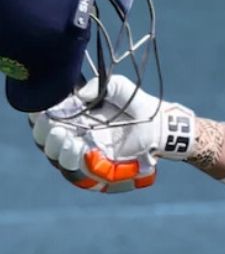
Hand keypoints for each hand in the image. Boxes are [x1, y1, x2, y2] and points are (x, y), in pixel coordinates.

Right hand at [30, 75, 197, 192]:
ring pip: (54, 154)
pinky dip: (71, 159)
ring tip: (65, 136)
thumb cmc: (136, 105)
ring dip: (54, 146)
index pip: (43, 116)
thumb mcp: (119, 87)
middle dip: (42, 131)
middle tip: (53, 124)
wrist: (157, 126)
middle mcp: (71, 133)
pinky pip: (74, 168)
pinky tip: (79, 148)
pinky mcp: (93, 164)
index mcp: (72, 114)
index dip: (37, 113)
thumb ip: (99, 86)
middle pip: (42, 137)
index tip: (40, 109)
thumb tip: (78, 95)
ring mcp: (81, 150)